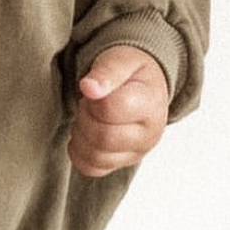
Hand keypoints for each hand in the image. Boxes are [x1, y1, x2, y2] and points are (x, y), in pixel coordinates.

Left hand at [68, 46, 168, 177]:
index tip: (94, 90)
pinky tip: (84, 132)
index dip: (92, 99)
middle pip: (102, 137)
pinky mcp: (122, 164)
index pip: (110, 110)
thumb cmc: (131, 72)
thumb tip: (88, 87)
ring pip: (95, 157)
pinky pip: (91, 168)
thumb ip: (106, 72)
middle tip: (89, 103)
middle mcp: (149, 134)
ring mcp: (137, 153)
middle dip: (85, 117)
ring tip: (88, 116)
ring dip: (80, 134)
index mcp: (150, 103)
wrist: (144, 86)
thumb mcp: (121, 60)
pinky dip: (78, 151)